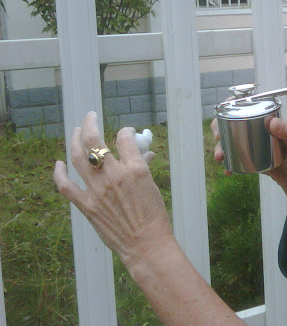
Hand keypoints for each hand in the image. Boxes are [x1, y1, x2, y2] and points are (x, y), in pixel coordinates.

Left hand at [53, 112, 174, 268]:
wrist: (145, 243)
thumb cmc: (154, 216)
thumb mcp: (152, 186)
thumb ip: (143, 167)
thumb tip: (144, 155)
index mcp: (135, 169)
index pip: (124, 138)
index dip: (125, 131)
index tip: (125, 132)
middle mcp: (114, 175)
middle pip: (94, 141)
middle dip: (90, 124)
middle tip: (90, 117)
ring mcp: (97, 190)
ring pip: (77, 157)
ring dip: (73, 140)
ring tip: (75, 131)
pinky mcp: (86, 205)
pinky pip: (66, 185)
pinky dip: (59, 173)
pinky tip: (58, 164)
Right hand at [211, 115, 286, 206]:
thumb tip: (271, 122)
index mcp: (267, 120)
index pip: (248, 106)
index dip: (233, 104)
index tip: (225, 110)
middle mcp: (257, 130)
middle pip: (231, 122)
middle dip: (219, 128)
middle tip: (218, 137)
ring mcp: (251, 145)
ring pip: (229, 141)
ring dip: (220, 147)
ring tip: (220, 157)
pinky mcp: (249, 159)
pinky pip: (234, 159)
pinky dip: (228, 164)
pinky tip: (227, 171)